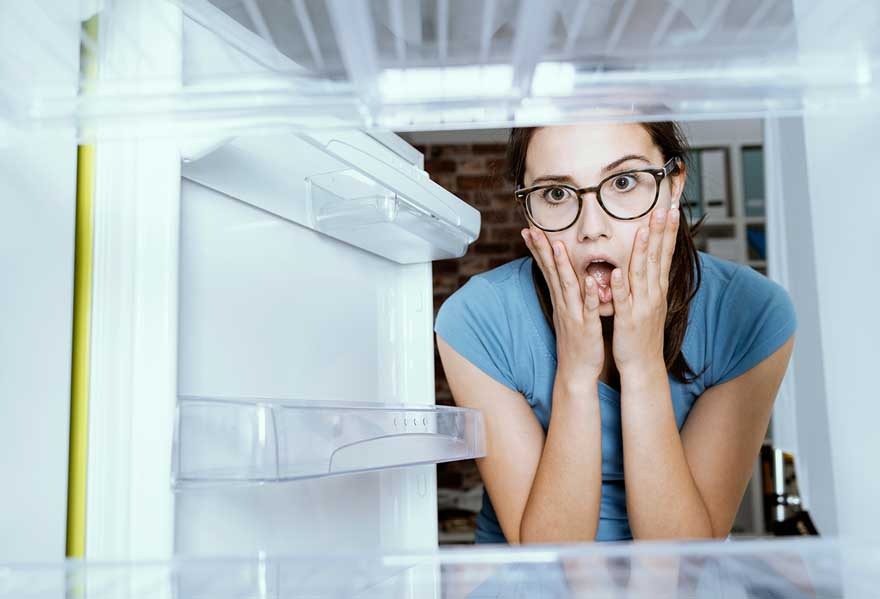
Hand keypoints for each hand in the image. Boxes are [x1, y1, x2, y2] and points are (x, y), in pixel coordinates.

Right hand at [522, 226, 603, 386]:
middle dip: (542, 250)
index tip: (529, 229)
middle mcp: (563, 304)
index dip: (537, 249)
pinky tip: (591, 282)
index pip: (546, 269)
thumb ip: (567, 294)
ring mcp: (573, 315)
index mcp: (560, 299)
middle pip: (551, 272)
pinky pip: (588, 309)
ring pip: (567, 287)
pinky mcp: (587, 328)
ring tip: (558, 246)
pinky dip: (590, 295)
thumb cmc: (577, 341)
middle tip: (532, 230)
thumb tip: (563, 277)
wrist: (577, 372)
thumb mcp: (568, 313)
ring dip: (562, 266)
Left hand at [610, 205, 678, 373]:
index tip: (671, 209)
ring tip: (643, 228)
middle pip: (657, 257)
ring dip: (642, 250)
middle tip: (663, 208)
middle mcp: (653, 294)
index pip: (664, 254)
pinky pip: (623, 301)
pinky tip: (617, 272)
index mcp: (657, 289)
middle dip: (660, 232)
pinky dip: (621, 286)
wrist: (642, 365)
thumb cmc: (642, 334)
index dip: (668, 231)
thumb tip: (651, 262)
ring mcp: (641, 306)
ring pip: (642, 274)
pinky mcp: (627, 320)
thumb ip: (649, 282)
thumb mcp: (649, 303)